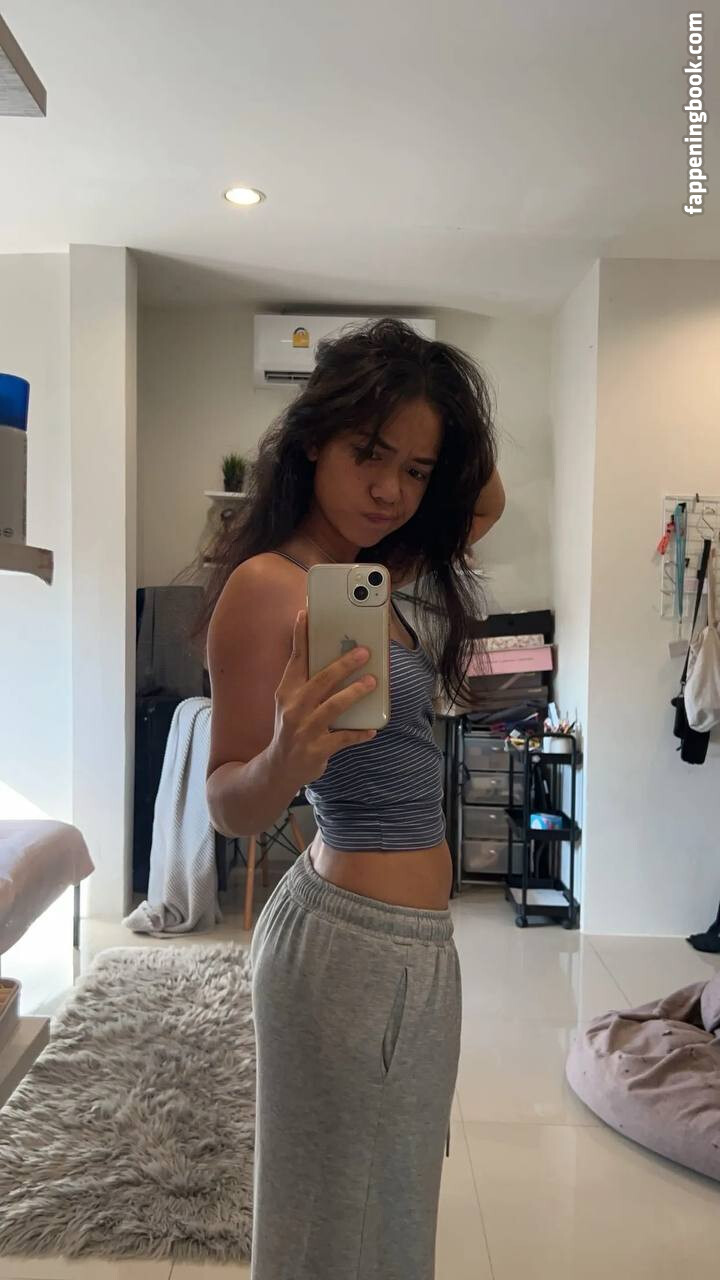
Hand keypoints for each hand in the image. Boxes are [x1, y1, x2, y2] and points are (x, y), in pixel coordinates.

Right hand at [271, 609, 377, 786]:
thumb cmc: (291, 727)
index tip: (306, 615)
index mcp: (286, 692)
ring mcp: (305, 730)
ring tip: (372, 682)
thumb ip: (307, 682)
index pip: (295, 660)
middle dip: (344, 664)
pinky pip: (344, 738)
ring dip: (354, 693)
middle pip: (321, 681)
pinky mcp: (318, 749)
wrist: (279, 767)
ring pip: (334, 707)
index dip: (300, 637)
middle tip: (364, 652)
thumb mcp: (290, 702)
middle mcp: (294, 709)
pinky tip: (372, 729)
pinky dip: (359, 733)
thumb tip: (333, 657)